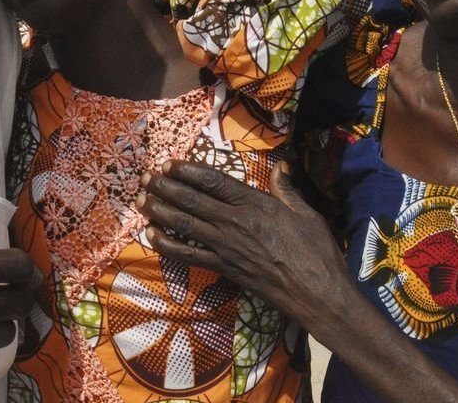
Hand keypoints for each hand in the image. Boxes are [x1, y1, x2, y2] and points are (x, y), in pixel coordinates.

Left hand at [136, 159, 348, 329]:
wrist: (317, 294)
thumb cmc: (317, 253)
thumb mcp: (307, 213)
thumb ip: (287, 189)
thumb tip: (281, 166)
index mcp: (255, 204)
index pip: (213, 181)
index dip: (188, 171)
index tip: (169, 163)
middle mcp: (235, 223)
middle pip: (192, 200)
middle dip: (165, 186)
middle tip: (145, 177)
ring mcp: (226, 247)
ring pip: (185, 225)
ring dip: (159, 211)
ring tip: (141, 200)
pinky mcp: (223, 269)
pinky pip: (188, 255)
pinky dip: (167, 245)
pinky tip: (151, 236)